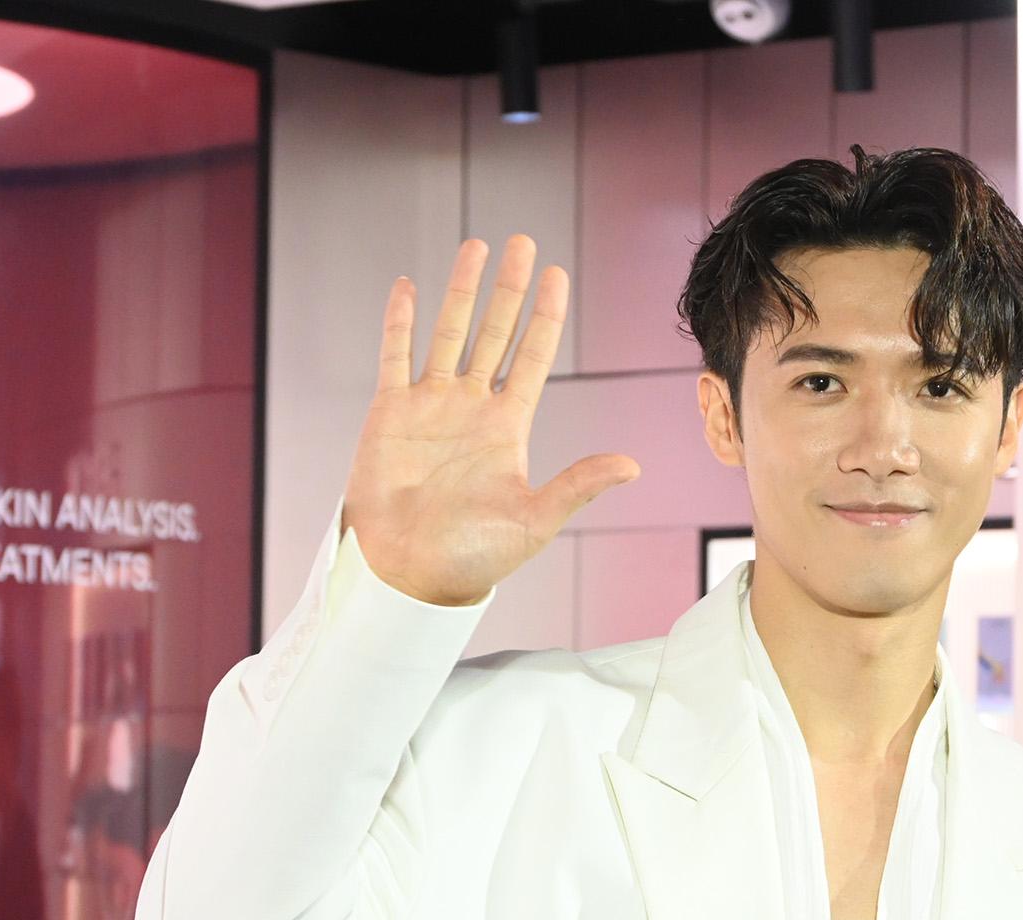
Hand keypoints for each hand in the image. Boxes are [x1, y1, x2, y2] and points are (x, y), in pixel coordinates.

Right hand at [341, 235, 639, 606]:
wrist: (410, 574)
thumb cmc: (473, 557)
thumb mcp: (535, 520)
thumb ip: (578, 486)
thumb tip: (632, 466)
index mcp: (508, 426)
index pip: (531, 357)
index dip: (544, 316)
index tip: (557, 275)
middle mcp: (471, 407)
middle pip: (494, 332)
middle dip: (509, 288)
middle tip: (523, 242)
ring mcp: (430, 406)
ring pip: (449, 332)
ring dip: (462, 291)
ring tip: (477, 246)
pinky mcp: (389, 413)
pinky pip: (395, 357)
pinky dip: (398, 322)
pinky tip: (407, 286)